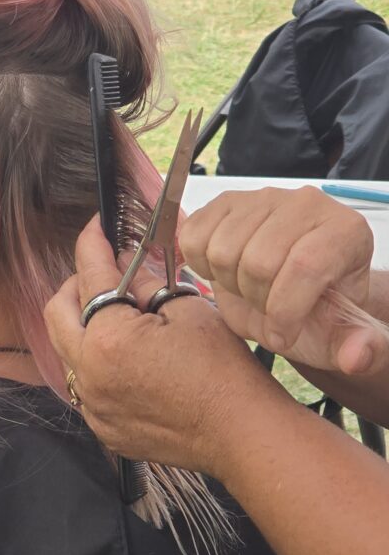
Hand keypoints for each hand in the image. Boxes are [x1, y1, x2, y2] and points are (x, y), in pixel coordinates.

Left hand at [44, 216, 291, 474]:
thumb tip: (123, 264)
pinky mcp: (104, 427)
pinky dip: (96, 363)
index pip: (89, 275)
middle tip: (103, 273)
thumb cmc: (224, 373)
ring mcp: (93, 405)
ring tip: (119, 316)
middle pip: (57, 313)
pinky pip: (85, 385)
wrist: (242, 434)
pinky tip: (128, 358)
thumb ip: (144, 282)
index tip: (95, 229)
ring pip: (68, 350)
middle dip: (76, 285)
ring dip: (84, 326)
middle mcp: (89, 374)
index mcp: (108, 339)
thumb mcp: (187, 308)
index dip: (91, 244)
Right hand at [180, 186, 382, 374]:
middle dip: (257, 301)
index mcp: (345, 231)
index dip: (286, 311)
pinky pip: (194, 236)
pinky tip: (224, 273)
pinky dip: (200, 266)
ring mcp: (262, 198)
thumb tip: (357, 356)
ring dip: (229, 284)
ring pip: (222, 250)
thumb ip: (358, 348)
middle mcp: (306, 203)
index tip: (283, 336)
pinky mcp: (225, 203)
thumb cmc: (317, 313)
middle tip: (267, 309)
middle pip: (258, 261)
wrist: (289, 292)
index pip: (305, 266)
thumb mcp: (341, 336)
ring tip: (249, 290)